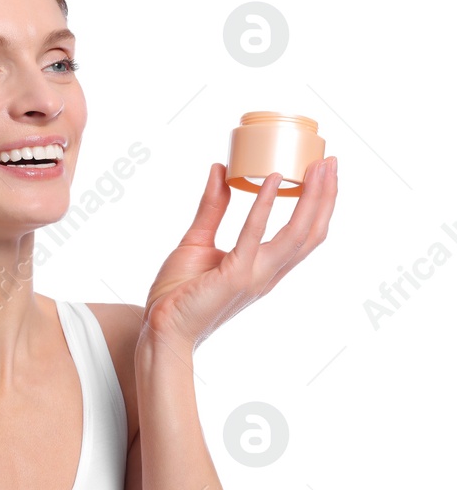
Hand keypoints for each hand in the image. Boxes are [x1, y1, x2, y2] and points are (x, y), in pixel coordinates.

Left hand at [142, 157, 337, 347]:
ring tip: (316, 167)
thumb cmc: (177, 293)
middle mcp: (267, 273)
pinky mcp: (235, 276)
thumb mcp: (197, 241)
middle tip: (330, 161)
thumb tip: (220, 171)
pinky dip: (264, 206)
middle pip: (311, 233)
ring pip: (296, 235)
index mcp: (264, 268)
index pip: (304, 235)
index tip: (324, 172)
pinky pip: (253, 236)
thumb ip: (212, 208)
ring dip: (311, 198)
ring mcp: (255, 276)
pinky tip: (272, 180)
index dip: (319, 205)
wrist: (159, 327)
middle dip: (325, 196)